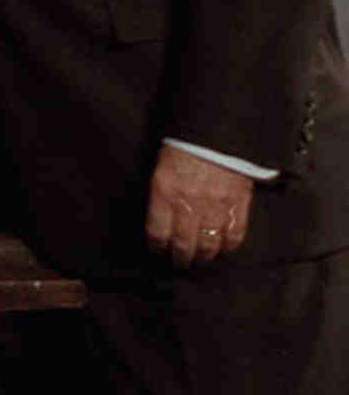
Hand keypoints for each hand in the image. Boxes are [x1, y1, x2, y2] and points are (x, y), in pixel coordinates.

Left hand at [144, 145, 254, 267]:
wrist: (217, 131)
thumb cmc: (184, 146)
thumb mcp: (161, 167)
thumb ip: (161, 194)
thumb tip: (159, 216)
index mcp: (165, 192)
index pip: (158, 232)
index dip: (157, 247)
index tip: (158, 252)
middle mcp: (189, 204)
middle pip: (183, 244)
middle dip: (180, 258)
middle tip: (180, 262)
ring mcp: (215, 207)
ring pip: (208, 245)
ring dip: (203, 257)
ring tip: (200, 260)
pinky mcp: (238, 206)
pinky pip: (234, 236)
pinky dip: (228, 246)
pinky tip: (223, 248)